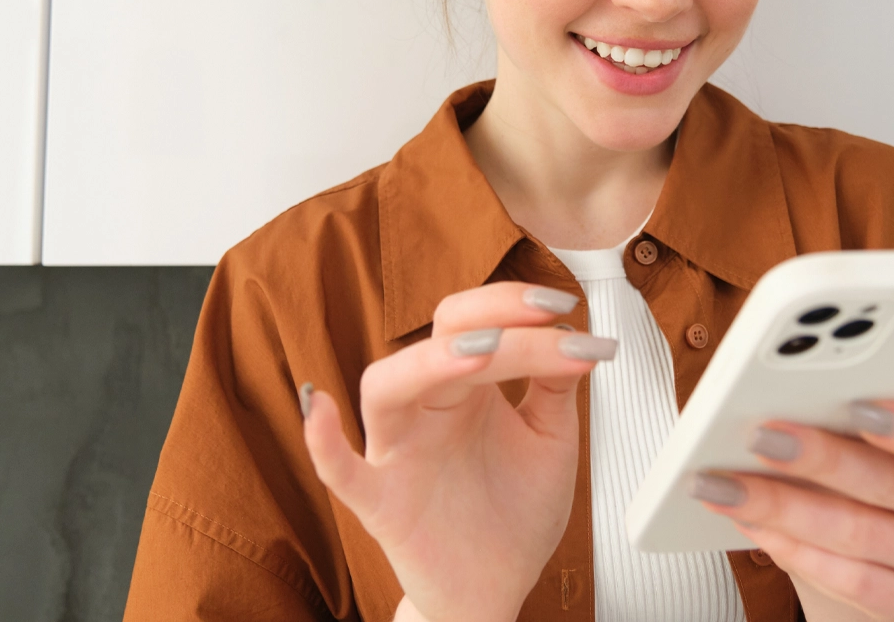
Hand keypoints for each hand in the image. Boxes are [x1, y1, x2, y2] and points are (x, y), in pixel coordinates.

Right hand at [301, 282, 616, 621]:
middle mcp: (428, 409)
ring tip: (478, 354)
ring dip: (427, 363)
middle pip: (436, 341)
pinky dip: (323, 442)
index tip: (562, 304)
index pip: (475, 323)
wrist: (497, 589)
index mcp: (466, 388)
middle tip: (541, 318)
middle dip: (486, 320)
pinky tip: (322, 409)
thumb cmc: (513, 513)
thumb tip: (571, 330)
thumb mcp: (550, 438)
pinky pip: (341, 472)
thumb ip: (555, 384)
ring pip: (385, 389)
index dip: (513, 304)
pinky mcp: (382, 505)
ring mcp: (400, 452)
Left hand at [690, 402, 893, 621]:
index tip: (860, 406)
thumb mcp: (863, 432)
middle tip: (759, 436)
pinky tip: (753, 527)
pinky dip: (795, 551)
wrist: (873, 544)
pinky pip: (851, 581)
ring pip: (859, 534)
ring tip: (728, 485)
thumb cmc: (862, 465)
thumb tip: (776, 395)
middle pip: (893, 482)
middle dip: (819, 457)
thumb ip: (839, 411)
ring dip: (783, 507)